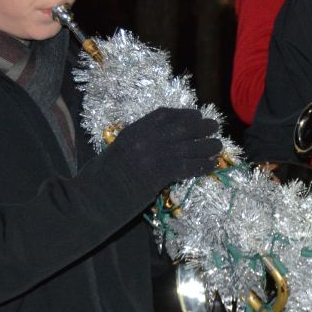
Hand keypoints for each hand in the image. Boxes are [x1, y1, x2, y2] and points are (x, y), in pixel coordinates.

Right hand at [105, 106, 221, 194]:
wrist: (93, 197)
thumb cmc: (100, 178)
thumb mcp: (117, 151)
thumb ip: (136, 143)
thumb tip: (160, 142)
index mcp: (133, 131)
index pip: (163, 115)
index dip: (183, 114)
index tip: (196, 115)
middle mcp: (144, 139)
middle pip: (180, 128)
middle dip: (201, 126)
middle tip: (215, 126)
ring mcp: (152, 156)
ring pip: (188, 147)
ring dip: (207, 146)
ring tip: (218, 145)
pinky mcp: (158, 175)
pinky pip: (187, 167)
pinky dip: (202, 165)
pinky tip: (212, 165)